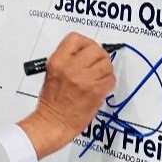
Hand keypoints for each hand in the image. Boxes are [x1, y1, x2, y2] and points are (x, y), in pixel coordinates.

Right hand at [17, 34, 116, 157]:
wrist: (53, 123)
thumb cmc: (51, 102)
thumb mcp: (52, 72)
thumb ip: (67, 60)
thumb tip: (85, 53)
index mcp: (58, 62)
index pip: (76, 39)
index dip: (85, 43)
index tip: (87, 49)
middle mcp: (71, 68)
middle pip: (96, 49)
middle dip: (99, 55)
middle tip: (96, 63)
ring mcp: (85, 80)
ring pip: (106, 63)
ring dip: (105, 69)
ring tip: (98, 76)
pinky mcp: (95, 92)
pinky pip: (111, 79)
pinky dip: (108, 82)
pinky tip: (100, 86)